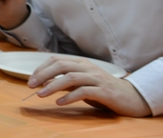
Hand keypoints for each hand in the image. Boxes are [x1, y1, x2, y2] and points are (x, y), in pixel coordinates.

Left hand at [29, 55, 151, 116]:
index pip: (56, 60)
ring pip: (71, 78)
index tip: (31, 79)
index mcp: (81, 63)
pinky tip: (60, 102)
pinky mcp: (104, 91)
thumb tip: (44, 83)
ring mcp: (97, 78)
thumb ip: (65, 81)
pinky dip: (70, 96)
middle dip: (43, 75)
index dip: (41, 68)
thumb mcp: (82, 83)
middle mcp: (88, 67)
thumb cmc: (102, 90)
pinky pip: (84, 91)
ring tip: (41, 94)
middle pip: (61, 66)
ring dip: (53, 86)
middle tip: (31, 86)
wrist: (131, 97)